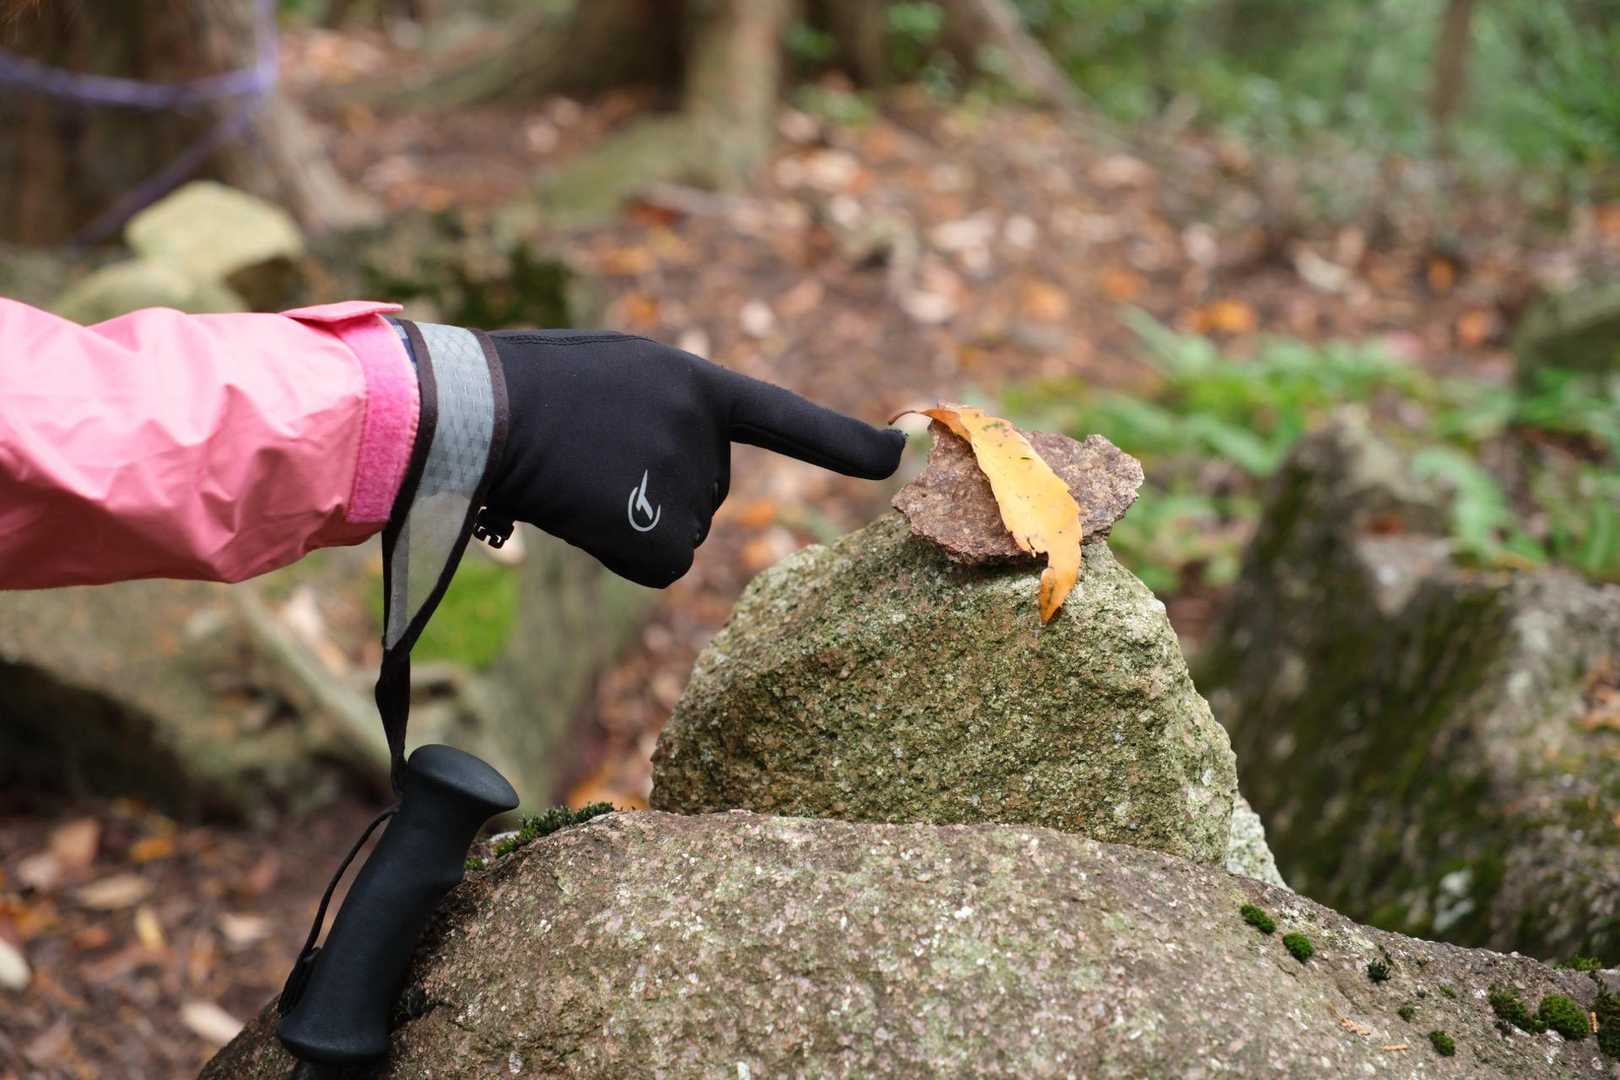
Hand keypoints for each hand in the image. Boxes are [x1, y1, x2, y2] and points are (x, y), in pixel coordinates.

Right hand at [480, 331, 904, 587]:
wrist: (475, 410)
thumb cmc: (530, 387)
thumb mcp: (616, 373)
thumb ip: (667, 410)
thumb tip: (680, 482)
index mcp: (695, 382)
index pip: (786, 419)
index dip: (842, 441)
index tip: (898, 451)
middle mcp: (705, 432)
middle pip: (709, 493)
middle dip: (658, 486)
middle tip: (591, 456)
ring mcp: (684, 481)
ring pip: (681, 530)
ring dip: (634, 519)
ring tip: (576, 478)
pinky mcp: (659, 530)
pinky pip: (661, 563)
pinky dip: (626, 554)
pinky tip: (582, 516)